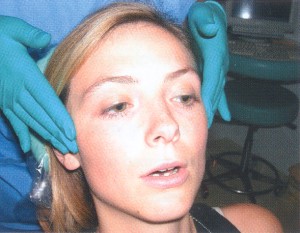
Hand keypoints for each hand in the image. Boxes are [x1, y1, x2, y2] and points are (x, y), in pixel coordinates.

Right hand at [0, 16, 77, 153]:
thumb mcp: (13, 29)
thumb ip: (30, 35)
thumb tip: (46, 38)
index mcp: (25, 76)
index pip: (47, 101)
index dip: (59, 118)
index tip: (71, 133)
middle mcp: (18, 92)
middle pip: (42, 116)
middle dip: (58, 133)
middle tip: (72, 148)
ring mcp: (9, 99)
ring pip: (31, 121)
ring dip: (46, 135)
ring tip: (60, 147)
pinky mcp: (3, 102)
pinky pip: (14, 121)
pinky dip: (21, 134)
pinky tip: (26, 147)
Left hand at [188, 1, 230, 126]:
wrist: (209, 17)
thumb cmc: (202, 18)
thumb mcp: (202, 17)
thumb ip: (205, 25)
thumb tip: (209, 29)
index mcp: (216, 55)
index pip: (212, 79)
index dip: (208, 95)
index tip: (204, 110)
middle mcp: (221, 64)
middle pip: (215, 89)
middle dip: (210, 107)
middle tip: (205, 123)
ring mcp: (221, 68)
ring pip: (217, 91)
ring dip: (214, 107)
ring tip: (210, 122)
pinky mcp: (218, 70)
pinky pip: (220, 89)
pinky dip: (222, 103)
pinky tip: (225, 115)